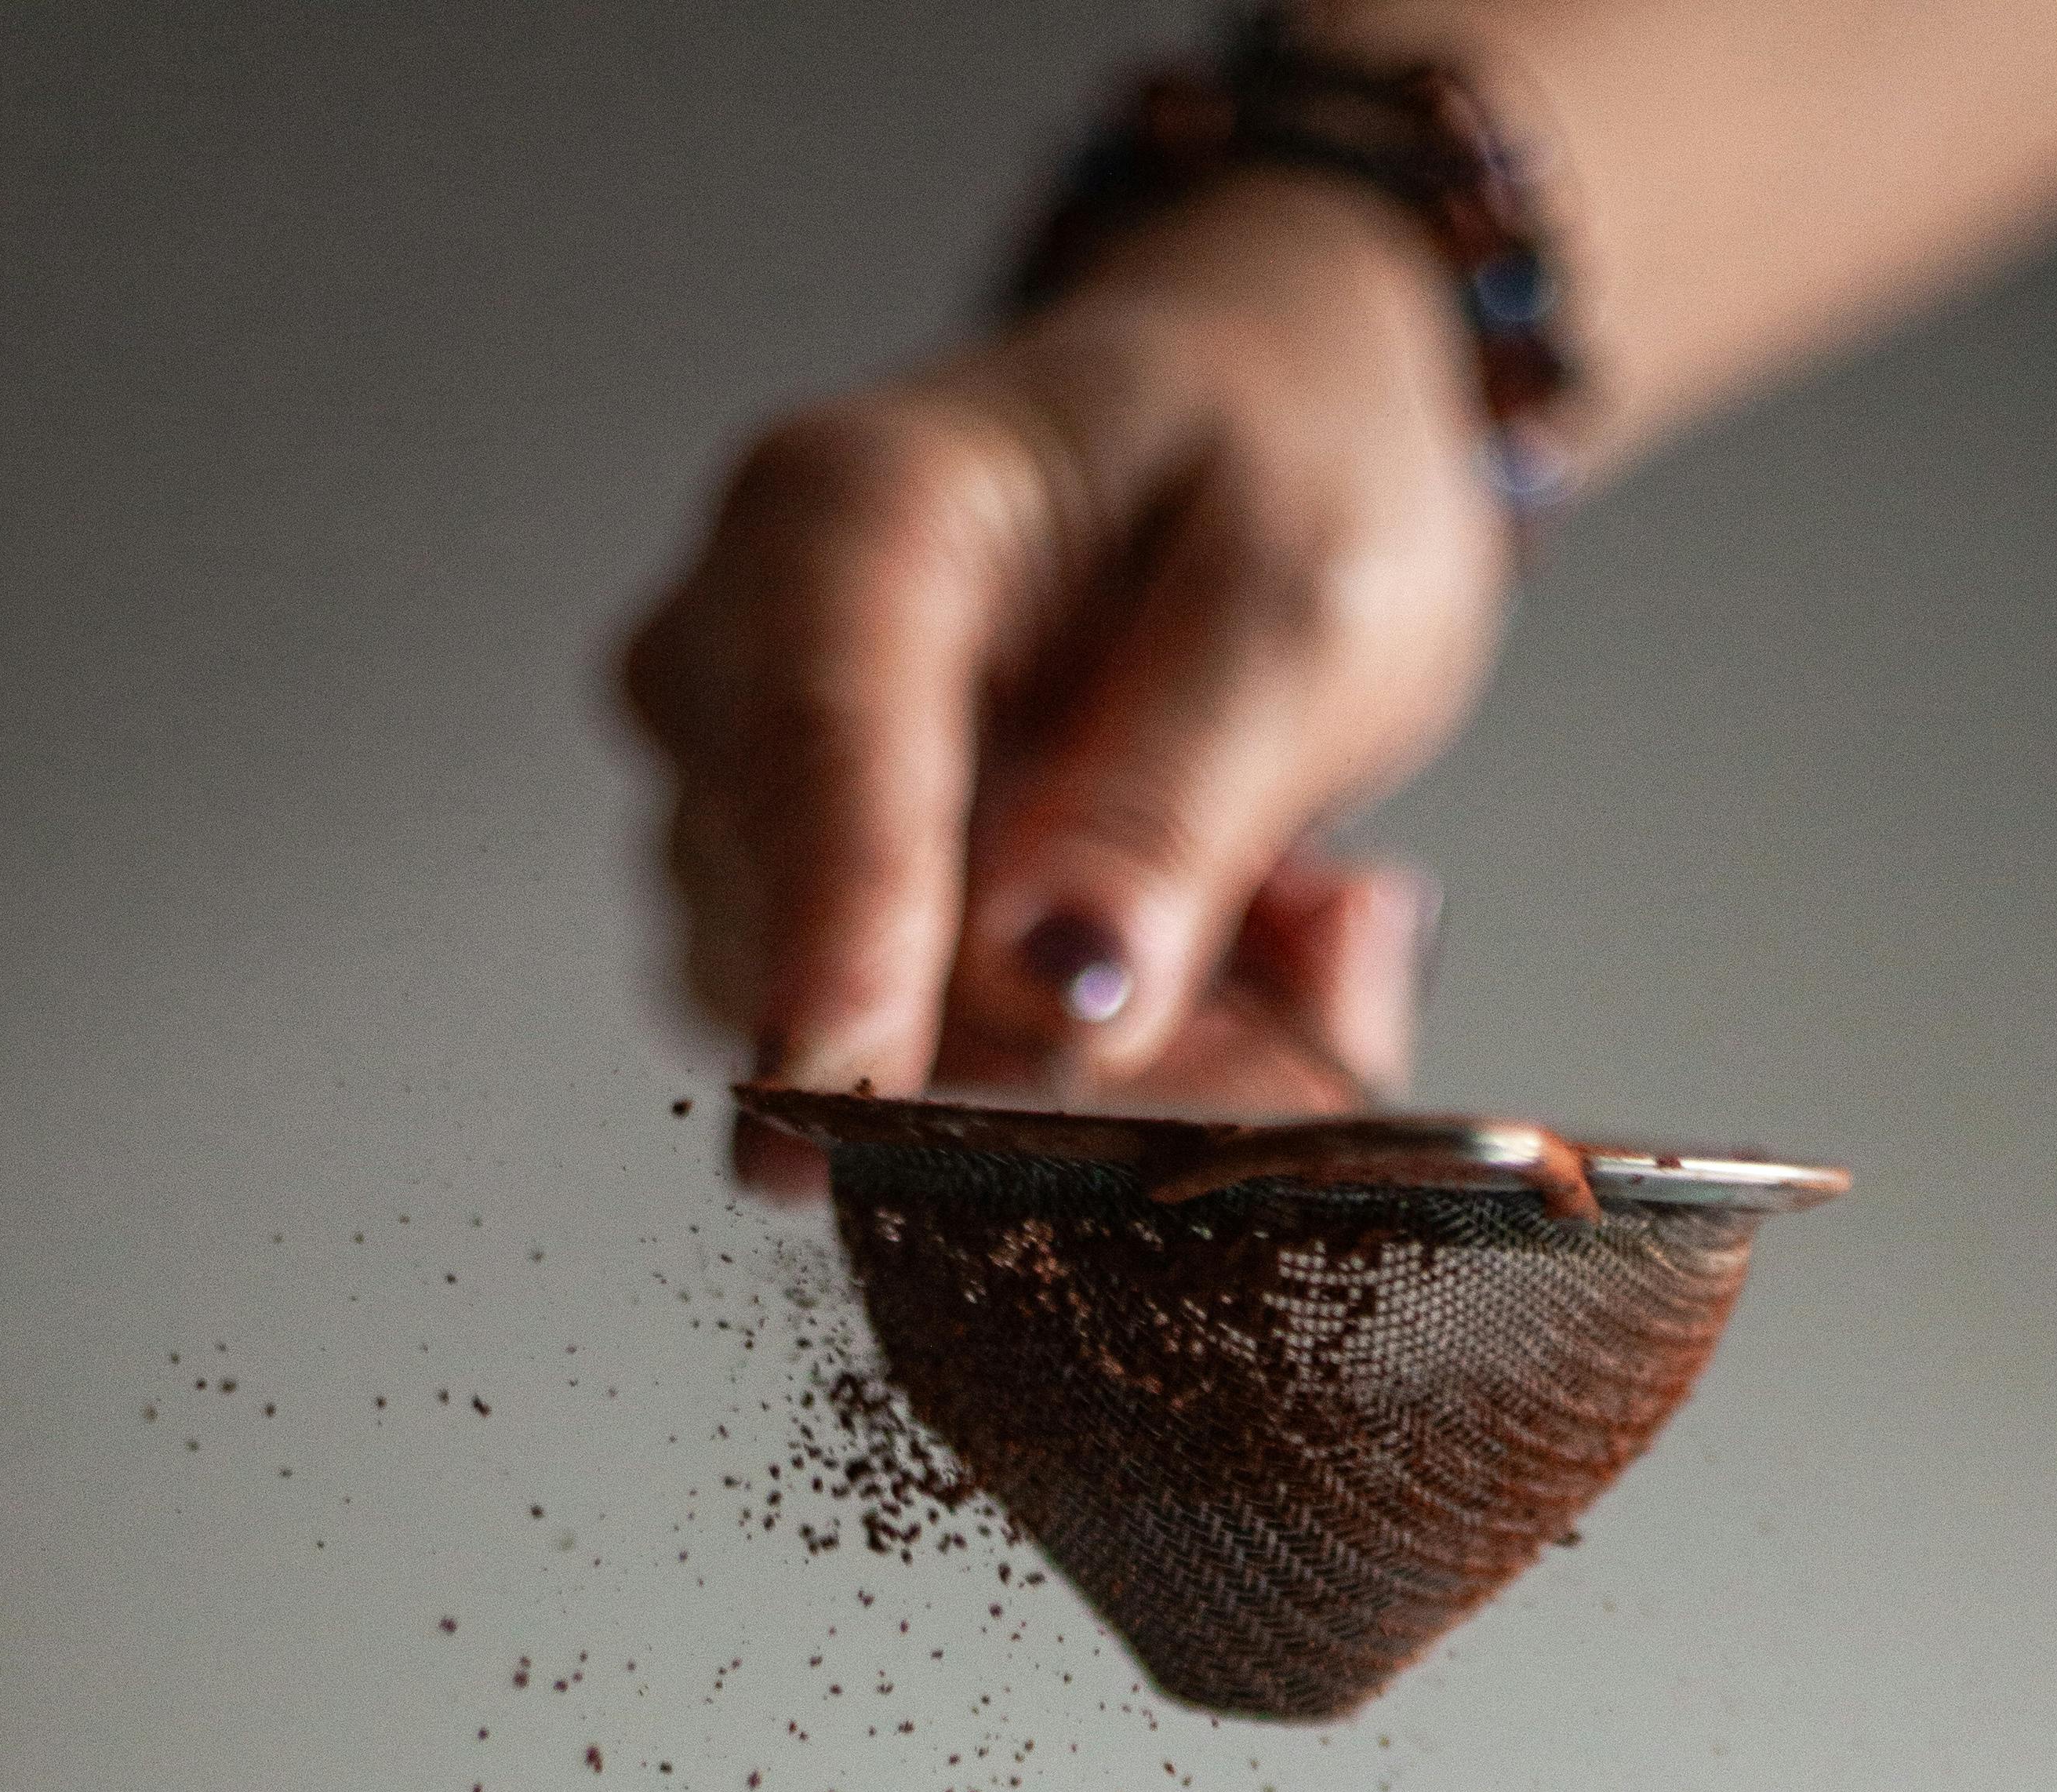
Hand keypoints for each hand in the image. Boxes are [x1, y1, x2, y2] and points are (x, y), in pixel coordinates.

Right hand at [619, 170, 1510, 1159]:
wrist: (1254, 433)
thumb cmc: (1270, 455)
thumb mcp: (1306, 600)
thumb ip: (1186, 796)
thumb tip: (1069, 995)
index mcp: (841, 518)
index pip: (806, 751)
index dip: (835, 943)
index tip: (859, 1093)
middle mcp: (736, 672)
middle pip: (821, 954)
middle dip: (1065, 1051)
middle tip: (1320, 989)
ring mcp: (749, 821)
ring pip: (875, 1063)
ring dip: (1111, 1074)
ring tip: (1293, 937)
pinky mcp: (801, 937)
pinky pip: (921, 1090)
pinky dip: (1095, 1078)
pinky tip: (1220, 966)